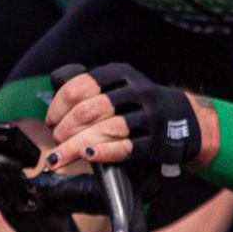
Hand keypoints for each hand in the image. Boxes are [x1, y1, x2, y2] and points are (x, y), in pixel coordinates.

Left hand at [45, 63, 208, 173]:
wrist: (182, 119)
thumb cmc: (137, 106)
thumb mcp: (118, 88)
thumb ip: (90, 94)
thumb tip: (53, 116)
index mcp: (122, 74)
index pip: (81, 87)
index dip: (59, 107)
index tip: (50, 121)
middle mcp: (137, 92)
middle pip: (91, 109)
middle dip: (65, 128)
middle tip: (55, 141)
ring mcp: (149, 117)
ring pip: (106, 129)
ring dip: (75, 145)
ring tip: (58, 157)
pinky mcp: (155, 142)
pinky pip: (126, 148)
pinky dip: (103, 152)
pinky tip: (87, 156)